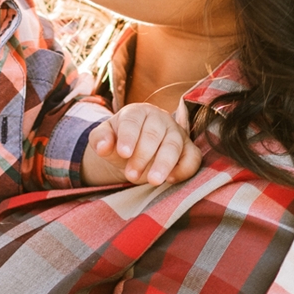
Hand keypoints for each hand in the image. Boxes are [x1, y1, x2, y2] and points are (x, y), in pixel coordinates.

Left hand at [81, 103, 200, 187]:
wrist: (134, 151)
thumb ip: (100, 139)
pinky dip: (185, 168)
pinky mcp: (189, 149)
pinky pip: (193, 157)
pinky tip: (171, 179)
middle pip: (154, 134)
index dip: (129, 136)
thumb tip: (102, 146)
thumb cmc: (119, 143)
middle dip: (143, 155)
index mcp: (137, 112)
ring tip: (153, 181)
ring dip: (164, 163)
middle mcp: (159, 119)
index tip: (123, 153)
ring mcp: (176, 133)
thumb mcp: (104, 139)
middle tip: (131, 174)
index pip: (133, 121)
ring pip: (174, 145)